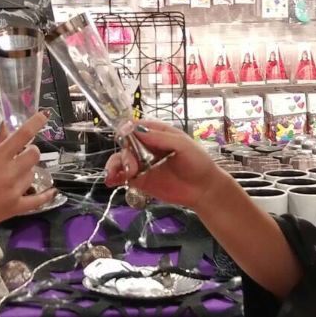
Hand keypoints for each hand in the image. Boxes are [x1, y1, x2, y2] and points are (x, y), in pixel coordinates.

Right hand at [0, 112, 56, 239]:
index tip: (44, 115)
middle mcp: (9, 174)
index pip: (21, 135)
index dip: (35, 123)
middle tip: (17, 154)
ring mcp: (14, 192)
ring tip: (12, 174)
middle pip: (33, 155)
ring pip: (32, 174)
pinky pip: (38, 201)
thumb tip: (5, 128)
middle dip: (28, 150)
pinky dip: (46, 195)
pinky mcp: (15, 209)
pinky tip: (52, 190)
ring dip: (26, 170)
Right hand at [104, 118, 229, 208]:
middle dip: (125, 152)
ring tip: (124, 174)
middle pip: (125, 143)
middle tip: (133, 166)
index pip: (136, 126)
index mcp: (157, 133)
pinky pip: (122, 176)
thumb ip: (160, 138)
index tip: (124, 136)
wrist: (204, 190)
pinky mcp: (140, 180)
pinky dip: (113, 176)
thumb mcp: (182, 145)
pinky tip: (111, 180)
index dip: (127, 130)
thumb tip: (136, 130)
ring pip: (120, 159)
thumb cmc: (198, 163)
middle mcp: (146, 146)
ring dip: (116, 164)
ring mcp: (142, 164)